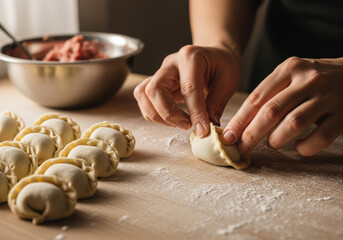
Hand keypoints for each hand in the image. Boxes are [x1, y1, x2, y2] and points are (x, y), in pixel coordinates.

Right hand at [134, 45, 239, 136]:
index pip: (188, 88)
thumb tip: (207, 127)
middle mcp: (170, 63)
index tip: (203, 130)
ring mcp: (160, 72)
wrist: (215, 56)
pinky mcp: (156, 82)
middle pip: (155, 90)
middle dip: (168, 114)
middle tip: (187, 126)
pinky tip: (173, 119)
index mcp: (191, 57)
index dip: (195, 112)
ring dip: (157, 115)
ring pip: (143, 94)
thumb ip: (216, 103)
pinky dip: (154, 113)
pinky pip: (144, 99)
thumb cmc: (222, 65)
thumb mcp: (229, 81)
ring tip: (180, 123)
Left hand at [223, 56, 342, 155]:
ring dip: (276, 139)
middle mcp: (308, 79)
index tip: (228, 136)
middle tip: (241, 148)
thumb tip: (241, 125)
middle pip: (271, 111)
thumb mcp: (292, 76)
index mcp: (289, 68)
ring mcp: (328, 96)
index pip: (257, 97)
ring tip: (272, 144)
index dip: (240, 120)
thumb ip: (271, 94)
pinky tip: (299, 147)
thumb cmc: (315, 80)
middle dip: (252, 133)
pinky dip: (305, 147)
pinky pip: (320, 138)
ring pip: (294, 124)